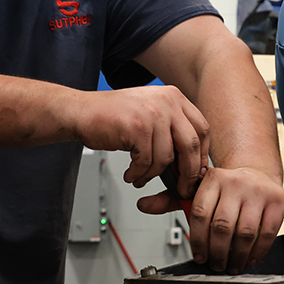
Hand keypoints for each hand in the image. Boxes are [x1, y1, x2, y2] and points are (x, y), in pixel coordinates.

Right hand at [71, 85, 209, 193]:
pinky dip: (139, 173)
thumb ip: (172, 130)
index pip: (202, 129)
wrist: (81, 112)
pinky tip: (131, 173)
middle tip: (181, 187)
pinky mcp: (137, 127)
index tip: (197, 171)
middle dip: (188, 172)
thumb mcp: (151, 113)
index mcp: (174, 97)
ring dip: (154, 175)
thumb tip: (193, 162)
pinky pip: (147, 162)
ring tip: (141, 177)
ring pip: (167, 157)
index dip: (201, 154)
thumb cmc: (113, 117)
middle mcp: (167, 101)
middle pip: (191, 144)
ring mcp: (153, 113)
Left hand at [138, 166, 283, 272]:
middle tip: (215, 265)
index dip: (198, 241)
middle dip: (217, 252)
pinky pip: (267, 234)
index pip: (200, 213)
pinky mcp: (278, 202)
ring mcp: (259, 192)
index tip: (199, 256)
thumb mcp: (197, 190)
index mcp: (213, 178)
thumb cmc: (225, 188)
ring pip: (244, 233)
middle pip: (222, 226)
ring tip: (231, 266)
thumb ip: (170, 200)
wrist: (257, 174)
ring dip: (236, 256)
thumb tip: (144, 205)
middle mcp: (236, 182)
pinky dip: (257, 252)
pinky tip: (249, 258)